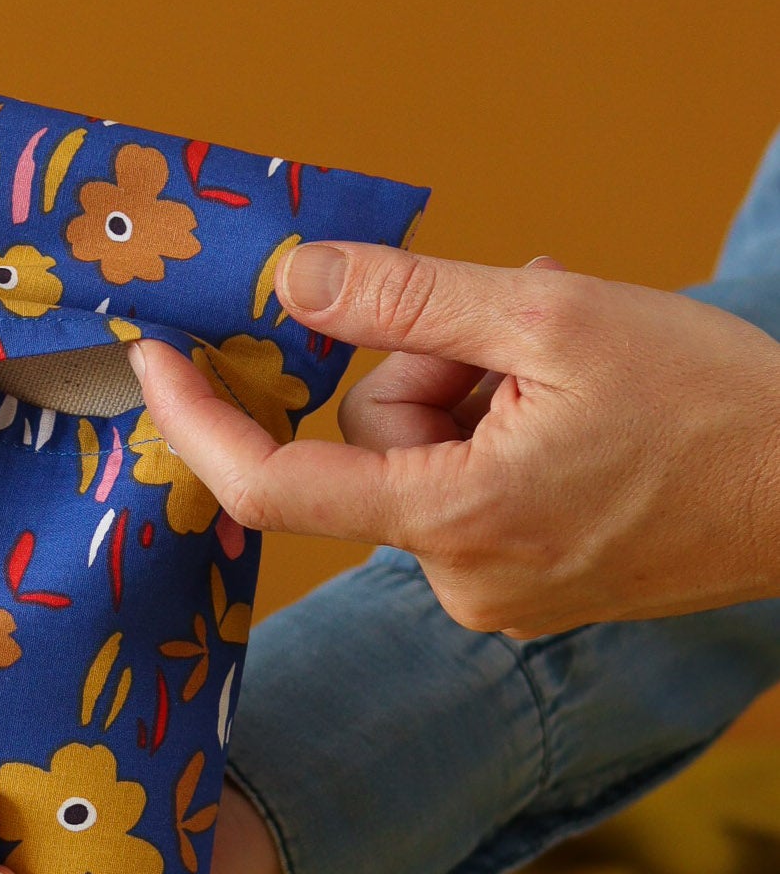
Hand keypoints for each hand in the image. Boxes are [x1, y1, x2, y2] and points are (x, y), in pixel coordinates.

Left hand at [129, 241, 779, 636]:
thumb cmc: (716, 403)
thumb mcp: (551, 316)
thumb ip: (406, 299)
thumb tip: (291, 278)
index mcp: (454, 521)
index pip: (272, 484)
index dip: (199, 419)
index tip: (157, 357)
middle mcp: (460, 579)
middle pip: (371, 440)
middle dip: (426, 366)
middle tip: (523, 332)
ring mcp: (495, 594)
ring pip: (420, 457)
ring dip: (473, 390)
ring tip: (572, 372)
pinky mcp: (526, 589)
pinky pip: (464, 487)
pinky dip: (498, 430)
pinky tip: (575, 406)